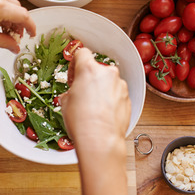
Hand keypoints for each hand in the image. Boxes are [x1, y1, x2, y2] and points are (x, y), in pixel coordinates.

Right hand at [60, 47, 133, 194]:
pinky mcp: (128, 99)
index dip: (75, 62)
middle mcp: (108, 73)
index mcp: (89, 69)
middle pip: (97, 69)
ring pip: (108, 82)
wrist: (100, 141)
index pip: (82, 53)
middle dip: (90, 79)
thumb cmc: (81, 122)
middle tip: (81, 94)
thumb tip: (75, 92)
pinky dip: (110, 101)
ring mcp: (120, 86)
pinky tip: (102, 114)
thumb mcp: (65, 102)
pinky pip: (116, 94)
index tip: (73, 73)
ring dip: (101, 90)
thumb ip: (72, 89)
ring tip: (93, 108)